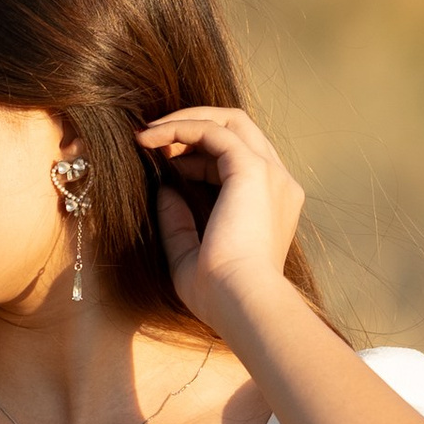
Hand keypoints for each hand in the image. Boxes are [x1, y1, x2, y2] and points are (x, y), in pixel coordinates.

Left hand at [138, 107, 306, 339]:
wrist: (241, 302)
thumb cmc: (219, 295)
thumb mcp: (190, 255)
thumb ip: (179, 222)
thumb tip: (164, 191)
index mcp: (272, 206)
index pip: (238, 160)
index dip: (197, 157)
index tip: (163, 168)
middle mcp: (278, 184)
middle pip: (239, 130)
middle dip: (194, 127)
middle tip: (152, 139)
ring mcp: (270, 173)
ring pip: (229, 121)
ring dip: (185, 121)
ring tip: (145, 135)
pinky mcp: (252, 168)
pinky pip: (213, 129)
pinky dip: (180, 127)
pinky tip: (149, 139)